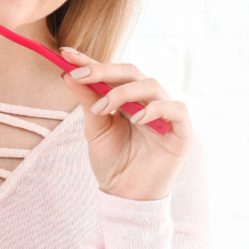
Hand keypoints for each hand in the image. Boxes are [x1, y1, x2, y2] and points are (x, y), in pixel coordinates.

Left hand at [60, 48, 192, 200]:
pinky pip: (176, 108)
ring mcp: (166, 113)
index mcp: (127, 98)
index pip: (111, 73)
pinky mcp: (182, 130)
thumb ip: (87, 102)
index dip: (90, 61)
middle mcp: (148, 100)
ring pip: (151, 85)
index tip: (66, 53)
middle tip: (80, 75)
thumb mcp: (94, 129)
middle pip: (131, 72)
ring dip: (123, 92)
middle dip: (104, 70)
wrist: (126, 195)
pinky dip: (156, 109)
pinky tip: (137, 119)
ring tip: (103, 109)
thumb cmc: (112, 161)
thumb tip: (67, 75)